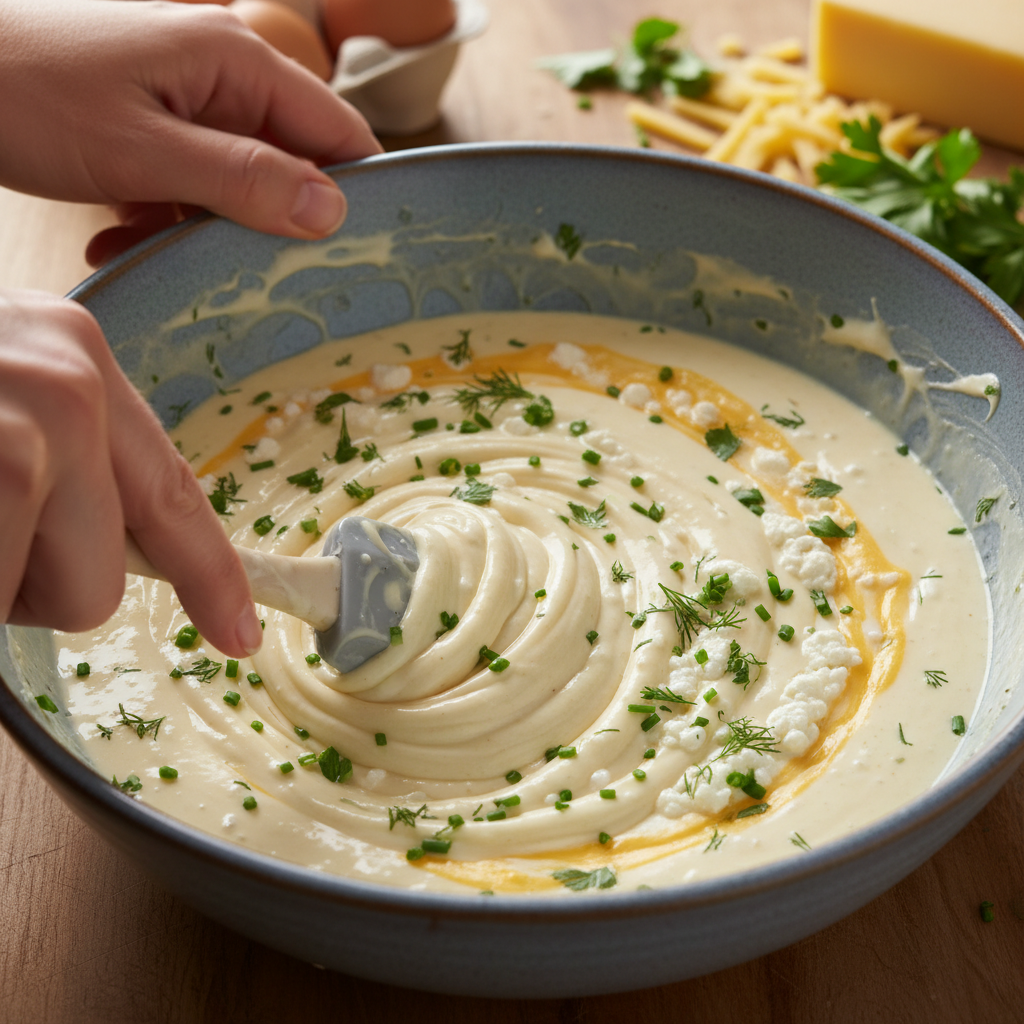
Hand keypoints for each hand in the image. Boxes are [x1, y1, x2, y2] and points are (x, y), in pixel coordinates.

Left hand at [0, 0, 381, 262]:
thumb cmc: (26, 93)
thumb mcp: (141, 150)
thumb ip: (242, 178)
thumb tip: (331, 211)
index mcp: (236, 61)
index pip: (337, 131)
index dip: (359, 194)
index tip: (364, 259)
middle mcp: (221, 74)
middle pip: (289, 163)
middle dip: (269, 224)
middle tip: (253, 279)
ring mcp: (184, 99)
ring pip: (235, 183)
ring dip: (202, 230)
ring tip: (151, 251)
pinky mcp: (151, 123)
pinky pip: (187, 181)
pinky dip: (162, 217)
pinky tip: (121, 238)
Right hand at [0, 289, 262, 656]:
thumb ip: (63, 449)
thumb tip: (114, 538)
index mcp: (77, 353)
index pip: (171, 489)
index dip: (210, 574)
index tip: (239, 630)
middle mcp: (68, 383)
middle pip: (113, 573)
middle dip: (42, 585)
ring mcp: (25, 430)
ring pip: (68, 598)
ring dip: (3, 585)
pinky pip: (7, 600)